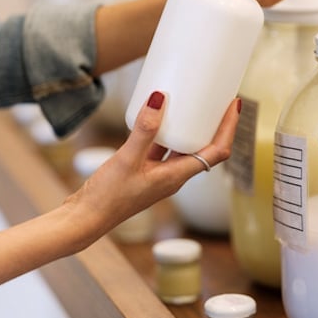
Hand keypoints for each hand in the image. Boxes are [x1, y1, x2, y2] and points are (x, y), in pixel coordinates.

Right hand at [68, 91, 240, 241]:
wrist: (85, 219)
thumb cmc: (107, 197)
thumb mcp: (127, 159)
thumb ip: (144, 129)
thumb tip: (160, 98)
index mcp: (177, 176)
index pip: (217, 151)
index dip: (229, 128)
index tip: (233, 104)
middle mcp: (173, 177)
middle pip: (206, 148)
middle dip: (215, 124)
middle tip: (216, 97)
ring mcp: (159, 175)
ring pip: (183, 147)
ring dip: (191, 127)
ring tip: (191, 102)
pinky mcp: (144, 172)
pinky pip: (162, 149)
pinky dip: (165, 132)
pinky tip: (156, 118)